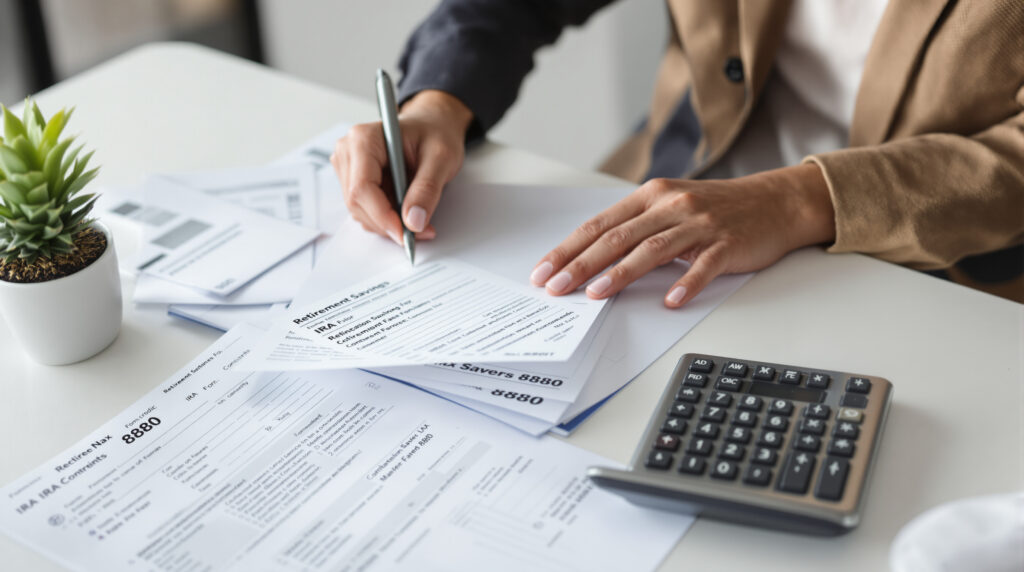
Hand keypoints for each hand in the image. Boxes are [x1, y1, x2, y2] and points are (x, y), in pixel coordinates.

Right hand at [331, 90, 472, 242]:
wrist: (433, 125)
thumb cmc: (435, 133)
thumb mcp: (441, 158)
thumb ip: (427, 189)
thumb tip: (414, 221)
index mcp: (364, 139)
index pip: (361, 188)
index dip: (382, 216)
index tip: (405, 233)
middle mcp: (349, 151)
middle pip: (357, 203)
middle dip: (388, 223)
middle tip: (420, 231)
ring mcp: (348, 166)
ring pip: (360, 211)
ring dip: (388, 223)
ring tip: (418, 217)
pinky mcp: (354, 179)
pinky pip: (365, 209)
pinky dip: (386, 218)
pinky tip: (406, 211)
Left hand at [529, 163, 835, 306]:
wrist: (775, 201)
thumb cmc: (717, 208)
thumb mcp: (671, 206)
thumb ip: (636, 226)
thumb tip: (592, 258)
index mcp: (652, 195)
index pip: (600, 225)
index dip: (568, 248)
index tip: (543, 271)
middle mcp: (671, 205)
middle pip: (618, 237)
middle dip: (581, 264)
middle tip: (556, 287)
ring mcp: (700, 224)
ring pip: (652, 249)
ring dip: (621, 273)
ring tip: (596, 294)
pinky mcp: (727, 243)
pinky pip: (703, 266)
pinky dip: (686, 282)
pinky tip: (670, 299)